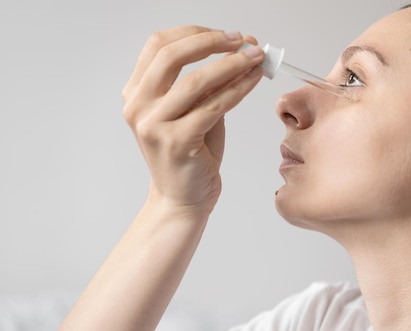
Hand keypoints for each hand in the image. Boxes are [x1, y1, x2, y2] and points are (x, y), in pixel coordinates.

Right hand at [122, 26, 263, 215]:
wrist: (183, 198)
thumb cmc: (190, 154)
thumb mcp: (192, 111)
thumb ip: (206, 83)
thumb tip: (240, 50)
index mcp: (136, 93)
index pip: (159, 45)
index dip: (195, 33)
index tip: (227, 34)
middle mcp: (138, 106)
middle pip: (172, 55)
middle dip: (212, 42)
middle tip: (243, 41)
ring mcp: (154, 125)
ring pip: (196, 80)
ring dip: (231, 64)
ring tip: (255, 58)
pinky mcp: (177, 142)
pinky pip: (213, 106)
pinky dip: (237, 89)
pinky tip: (252, 81)